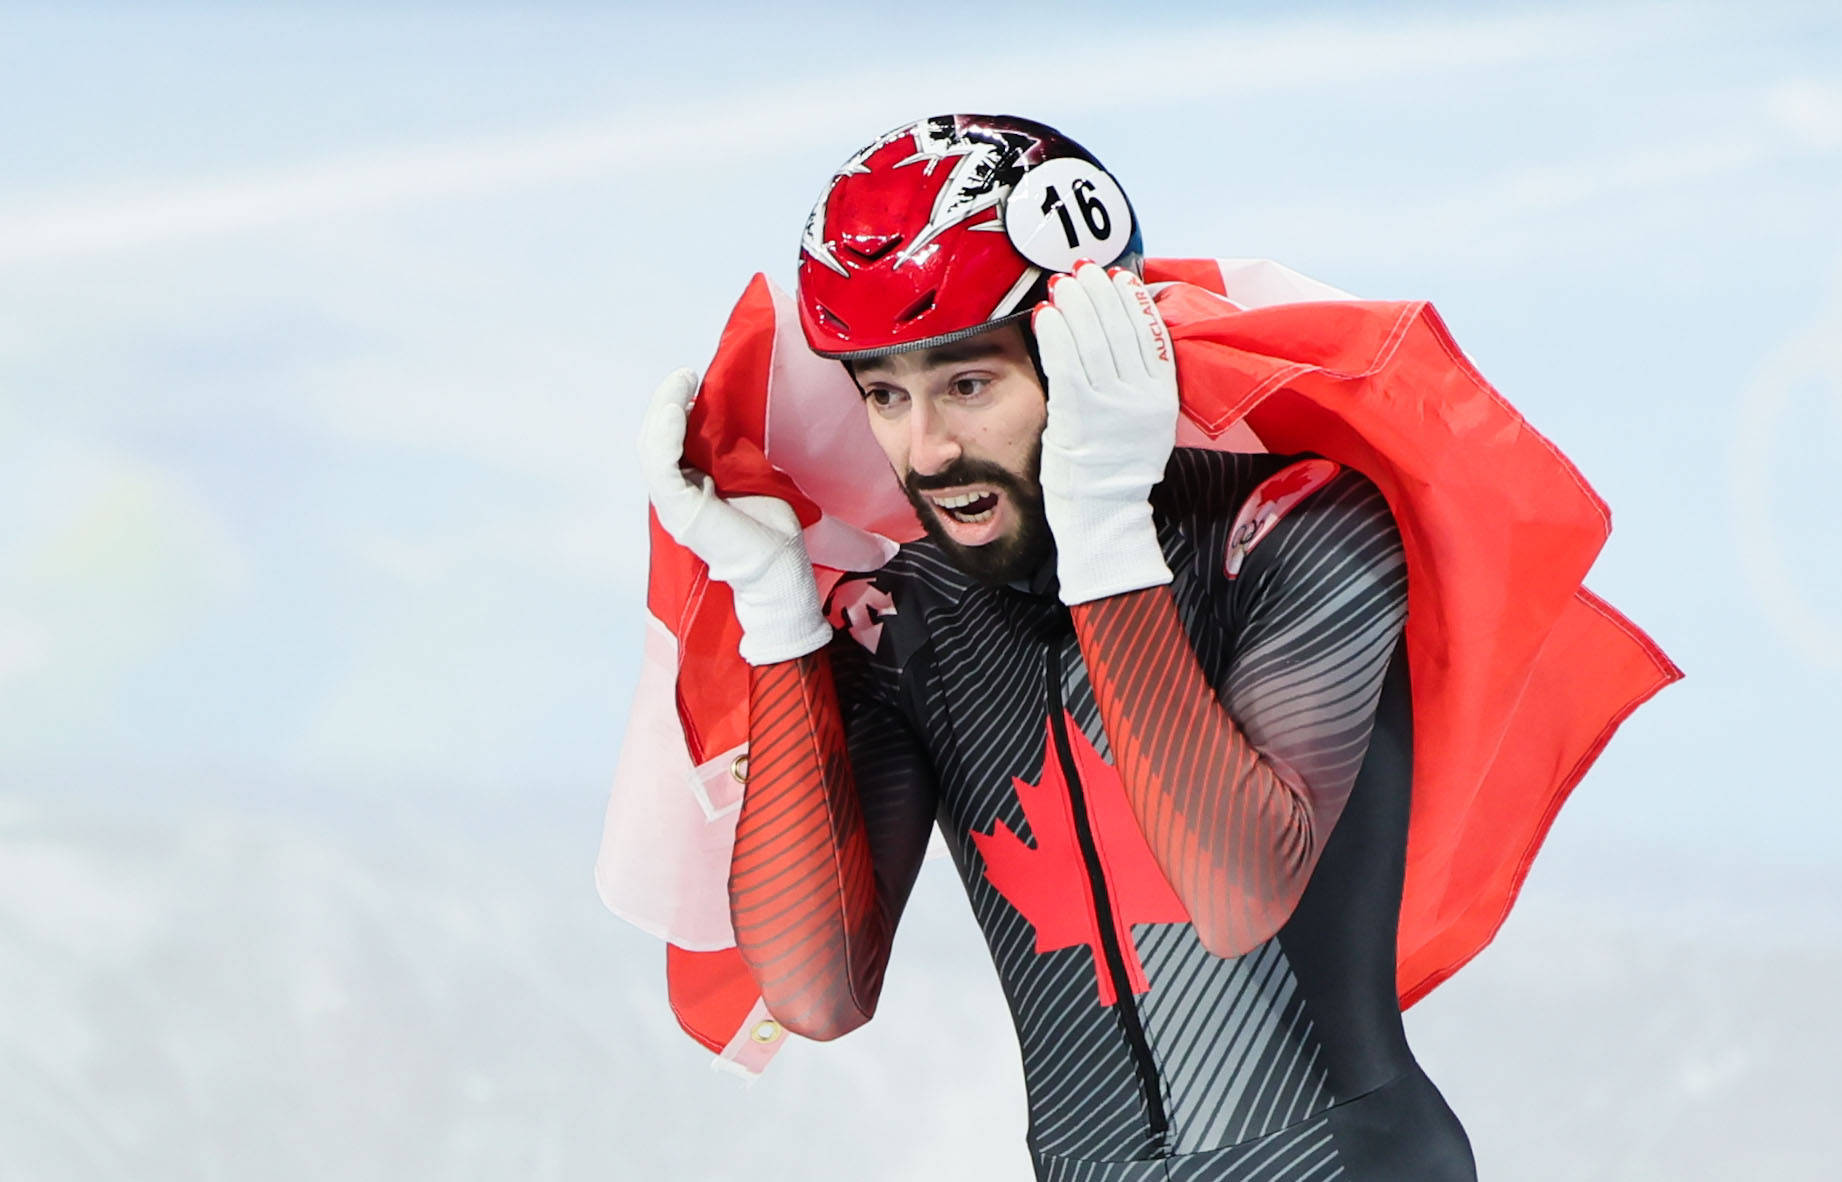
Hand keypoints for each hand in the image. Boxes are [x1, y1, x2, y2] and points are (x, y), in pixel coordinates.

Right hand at [640, 369, 830, 664]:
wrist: (778, 571)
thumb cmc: (770, 529)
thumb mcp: (748, 476)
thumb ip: (730, 453)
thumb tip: (729, 415)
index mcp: (688, 486)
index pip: (669, 439)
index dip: (675, 407)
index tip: (692, 381)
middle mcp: (675, 494)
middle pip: (656, 438)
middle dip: (667, 401)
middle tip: (686, 375)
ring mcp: (674, 503)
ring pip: (653, 447)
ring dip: (664, 408)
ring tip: (681, 382)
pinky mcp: (680, 510)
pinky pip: (663, 465)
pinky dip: (665, 435)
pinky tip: (675, 410)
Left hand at [1033, 262, 1178, 603]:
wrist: (1104, 515)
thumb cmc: (1114, 470)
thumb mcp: (1144, 423)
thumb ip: (1135, 384)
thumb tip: (1117, 337)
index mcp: (1161, 396)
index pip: (1150, 334)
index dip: (1131, 301)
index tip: (1117, 277)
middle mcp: (1140, 397)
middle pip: (1120, 330)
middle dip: (1098, 293)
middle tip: (1081, 270)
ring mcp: (1110, 404)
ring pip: (1092, 340)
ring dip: (1075, 305)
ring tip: (1061, 284)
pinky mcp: (1081, 413)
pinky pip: (1066, 362)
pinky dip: (1056, 333)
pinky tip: (1047, 314)